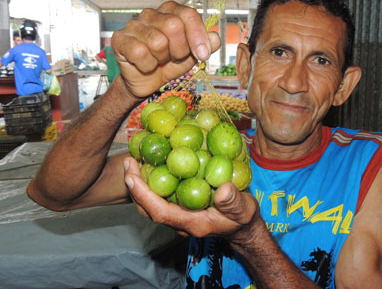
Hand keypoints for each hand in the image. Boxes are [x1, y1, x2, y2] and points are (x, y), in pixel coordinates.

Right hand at [111, 1, 220, 97]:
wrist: (146, 81)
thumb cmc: (168, 63)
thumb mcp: (192, 55)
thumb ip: (206, 45)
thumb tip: (215, 38)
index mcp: (171, 11)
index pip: (188, 14)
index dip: (198, 36)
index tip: (203, 55)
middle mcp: (151, 13)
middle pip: (174, 26)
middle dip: (180, 50)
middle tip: (175, 58)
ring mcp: (134, 25)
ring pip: (158, 42)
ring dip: (163, 59)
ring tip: (159, 60)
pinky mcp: (120, 39)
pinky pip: (140, 53)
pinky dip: (147, 65)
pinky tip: (146, 65)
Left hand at [123, 156, 259, 241]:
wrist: (243, 228)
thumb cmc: (243, 219)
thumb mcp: (244, 210)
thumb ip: (234, 202)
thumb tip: (222, 189)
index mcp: (193, 223)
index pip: (161, 212)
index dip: (144, 195)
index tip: (132, 177)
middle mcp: (180, 222)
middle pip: (148, 208)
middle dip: (134, 187)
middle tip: (128, 161)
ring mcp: (179, 216)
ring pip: (151, 203)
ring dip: (139, 184)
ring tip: (134, 160)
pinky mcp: (180, 208)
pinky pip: (160, 197)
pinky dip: (151, 182)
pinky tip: (151, 164)